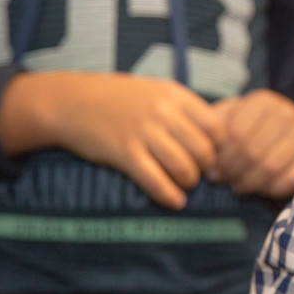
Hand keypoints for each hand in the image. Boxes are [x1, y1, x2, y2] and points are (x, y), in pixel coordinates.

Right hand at [0, 72, 222, 209]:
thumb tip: (218, 136)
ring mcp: (143, 133)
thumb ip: (185, 109)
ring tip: (184, 184)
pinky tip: (175, 201)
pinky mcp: (124, 153)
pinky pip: (156, 181)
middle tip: (201, 175)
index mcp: (175, 94)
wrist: (72, 101)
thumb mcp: (157, 92)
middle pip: (203, 150)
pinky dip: (170, 196)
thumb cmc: (120, 99)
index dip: (221, 147)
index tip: (215, 156)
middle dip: (206, 169)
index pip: (216, 126)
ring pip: (183, 168)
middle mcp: (162, 112)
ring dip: (189, 182)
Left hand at [211, 90, 293, 197]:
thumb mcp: (233, 114)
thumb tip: (200, 142)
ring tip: (239, 186)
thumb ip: (214, 123)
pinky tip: (261, 188)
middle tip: (223, 181)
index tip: (212, 170)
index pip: (236, 134)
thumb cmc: (256, 124)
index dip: (221, 157)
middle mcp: (287, 114)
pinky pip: (289, 179)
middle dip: (232, 172)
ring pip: (270, 167)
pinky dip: (270, 189)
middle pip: (252, 152)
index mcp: (263, 102)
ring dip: (249, 183)